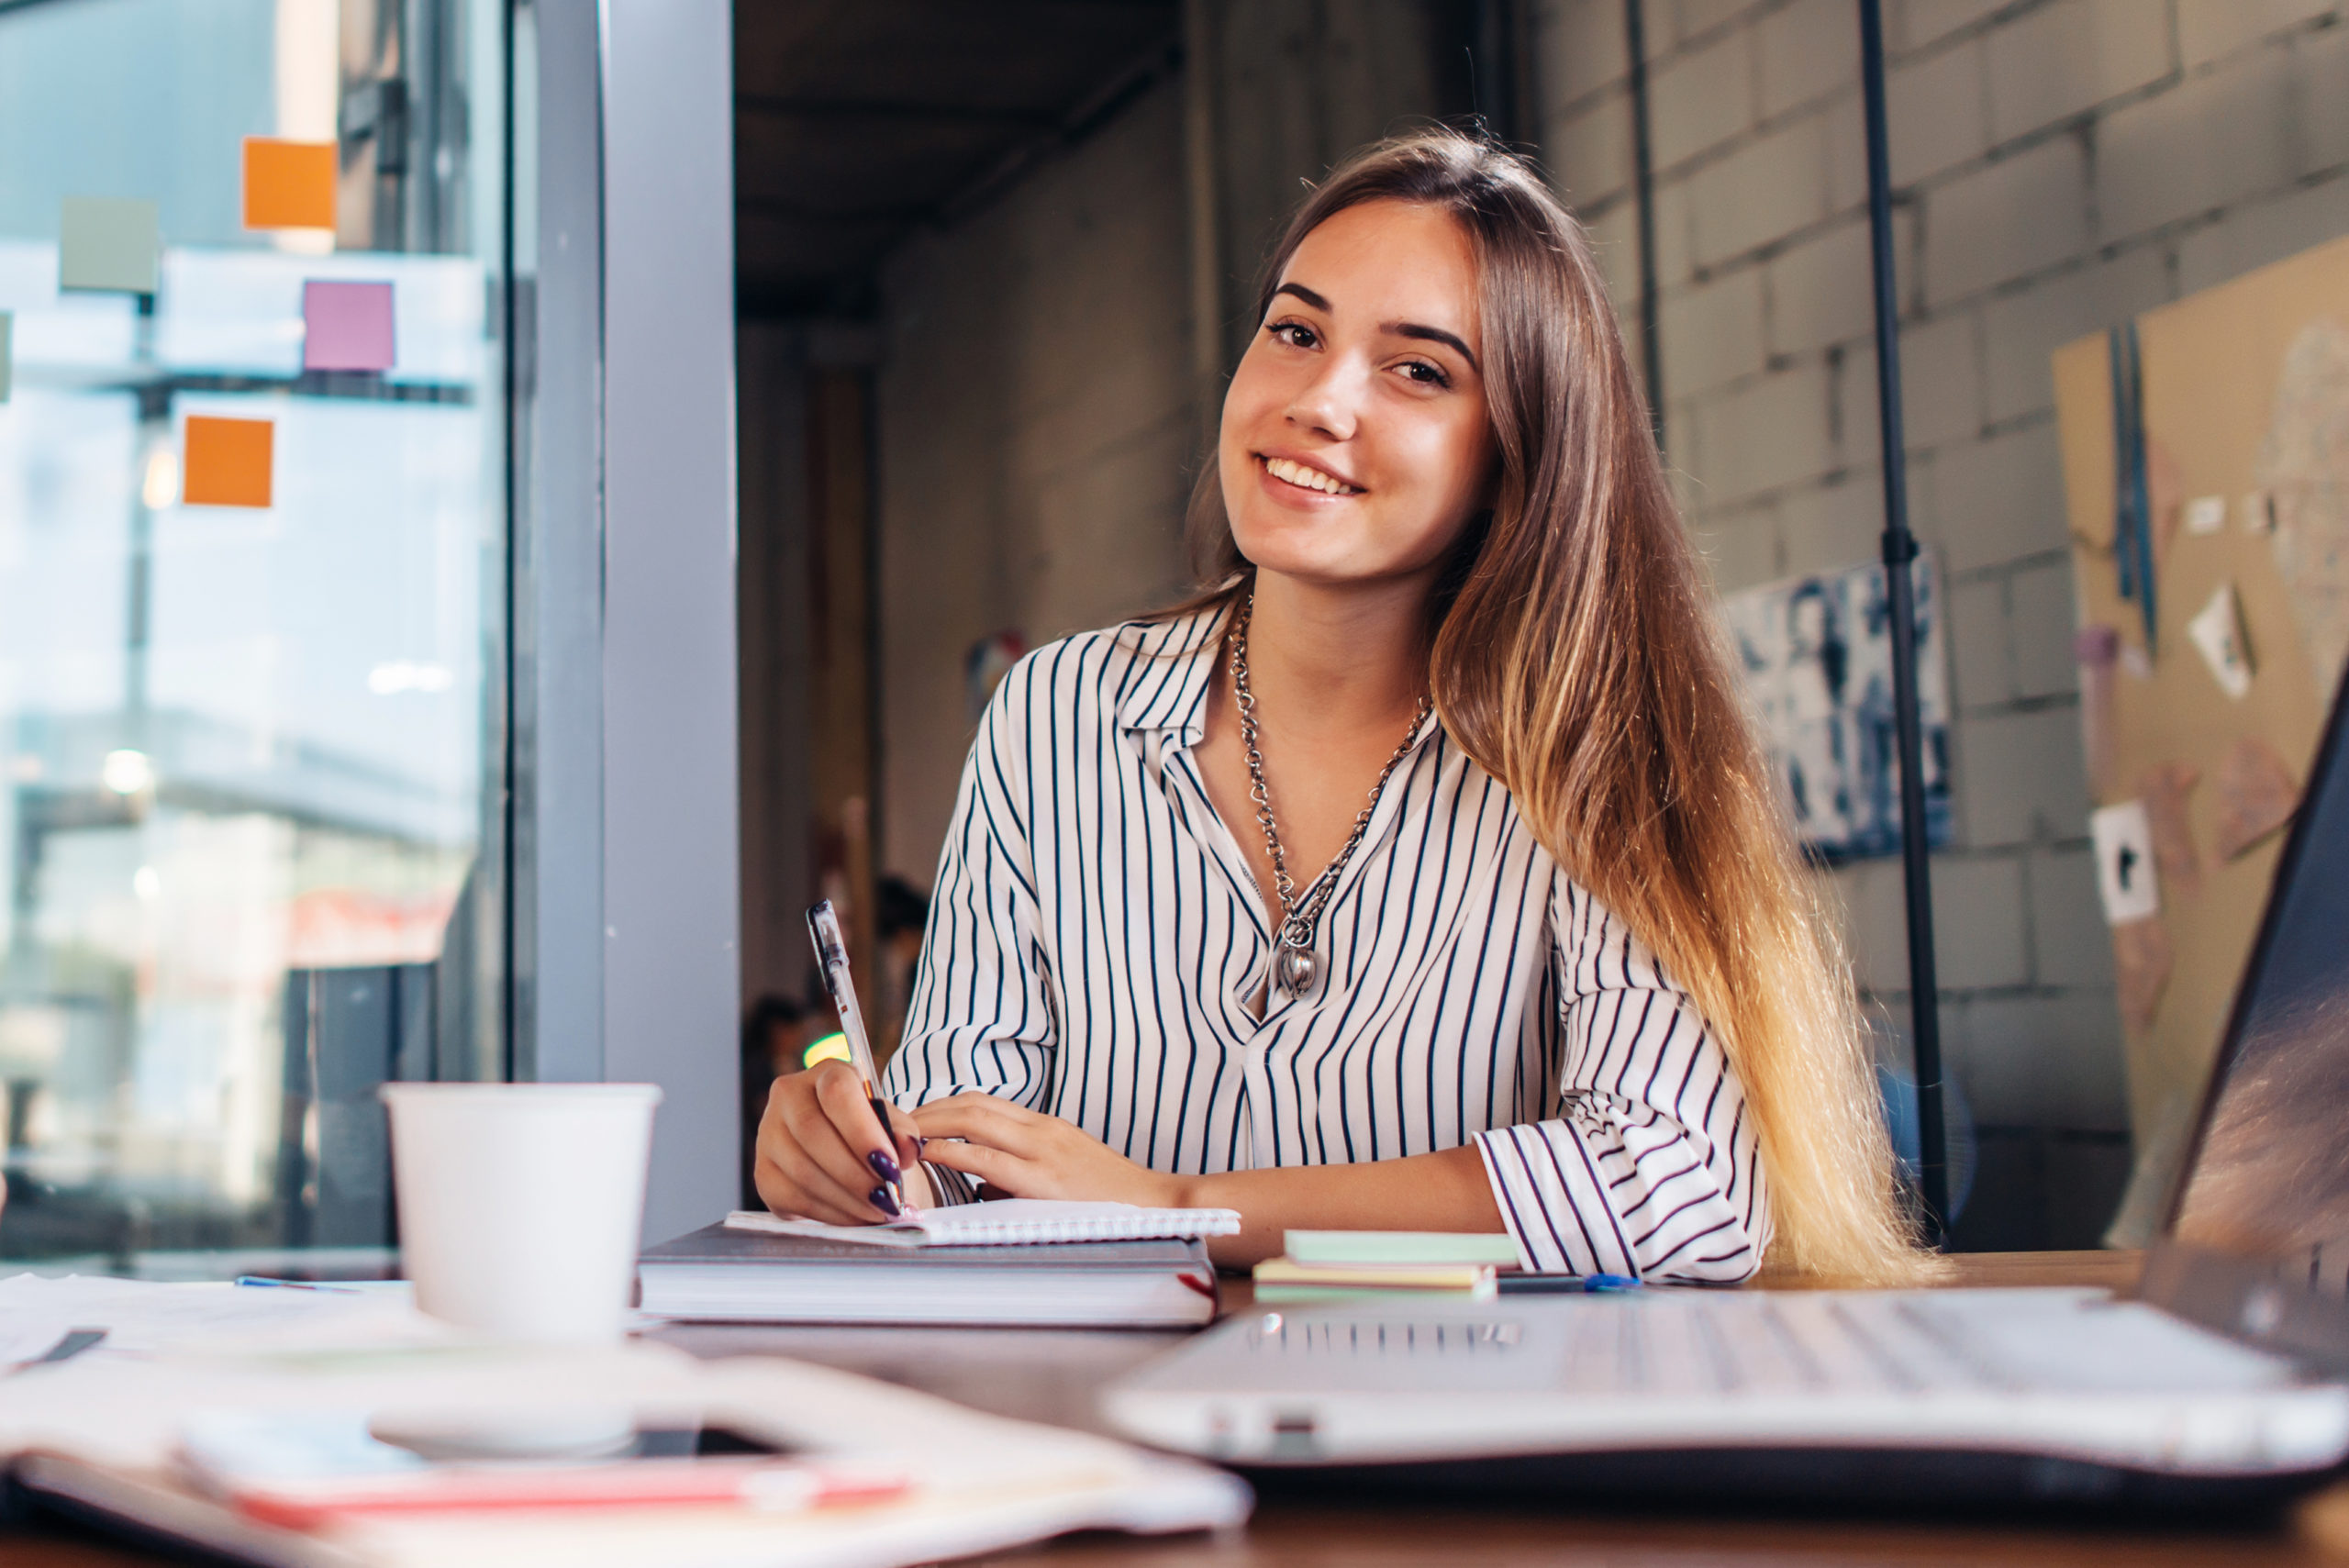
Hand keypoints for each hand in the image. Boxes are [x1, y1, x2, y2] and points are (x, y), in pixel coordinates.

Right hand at [753, 1060, 929, 1223]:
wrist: (845, 1153)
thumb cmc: (870, 1132)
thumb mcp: (891, 1122)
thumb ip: (902, 1131)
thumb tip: (907, 1148)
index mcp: (825, 1073)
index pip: (837, 1092)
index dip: (863, 1131)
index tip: (891, 1166)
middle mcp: (789, 1096)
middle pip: (813, 1133)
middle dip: (856, 1174)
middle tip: (887, 1199)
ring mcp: (769, 1134)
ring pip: (803, 1171)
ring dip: (847, 1199)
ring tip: (878, 1212)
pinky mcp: (764, 1173)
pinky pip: (794, 1197)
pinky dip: (831, 1213)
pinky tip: (855, 1217)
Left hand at [911, 1094, 1184, 1206]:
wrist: (1157, 1207)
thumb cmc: (1110, 1199)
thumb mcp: (1061, 1175)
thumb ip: (1020, 1174)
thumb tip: (979, 1186)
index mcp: (1045, 1128)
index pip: (983, 1103)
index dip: (943, 1105)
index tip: (913, 1116)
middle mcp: (1042, 1130)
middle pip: (972, 1103)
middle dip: (928, 1108)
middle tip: (894, 1119)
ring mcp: (1043, 1151)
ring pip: (974, 1120)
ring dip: (932, 1122)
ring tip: (901, 1131)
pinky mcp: (1043, 1179)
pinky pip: (986, 1157)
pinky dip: (950, 1151)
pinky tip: (928, 1154)